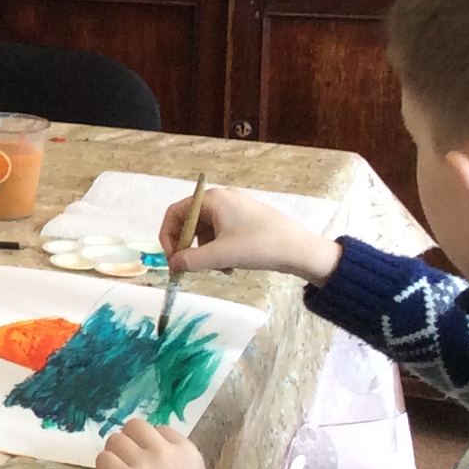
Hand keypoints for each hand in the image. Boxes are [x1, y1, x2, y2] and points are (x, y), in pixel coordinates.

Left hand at [96, 417, 232, 468]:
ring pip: (114, 440)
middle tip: (126, 466)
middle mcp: (165, 450)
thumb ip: (174, 463)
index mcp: (188, 450)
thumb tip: (147, 457)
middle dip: (127, 444)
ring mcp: (144, 463)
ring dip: (113, 456)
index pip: (159, 429)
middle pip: (133, 427)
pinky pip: (102, 460)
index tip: (146, 463)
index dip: (148, 445)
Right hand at [160, 186, 341, 284]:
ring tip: (219, 269)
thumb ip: (190, 260)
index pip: (175, 213)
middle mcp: (221, 199)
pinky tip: (230, 266)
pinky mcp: (246, 219)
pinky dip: (220, 250)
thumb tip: (171, 265)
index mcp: (212, 200)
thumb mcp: (220, 256)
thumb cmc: (258, 246)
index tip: (172, 260)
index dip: (168, 237)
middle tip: (191, 267)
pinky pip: (221, 233)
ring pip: (206, 231)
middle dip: (189, 247)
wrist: (300, 250)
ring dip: (206, 252)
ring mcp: (235, 208)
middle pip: (190, 222)